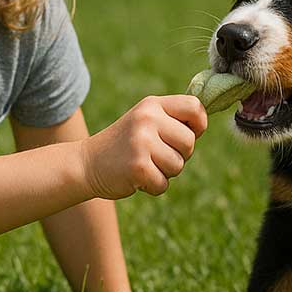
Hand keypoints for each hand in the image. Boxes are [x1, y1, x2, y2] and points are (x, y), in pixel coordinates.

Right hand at [80, 95, 206, 198]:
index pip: (194, 107)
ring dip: (165, 172)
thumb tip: (204, 122)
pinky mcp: (138, 167)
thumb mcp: (145, 121)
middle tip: (157, 155)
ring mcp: (141, 142)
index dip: (199, 124)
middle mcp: (147, 119)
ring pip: (178, 165)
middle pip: (189, 142)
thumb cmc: (125, 144)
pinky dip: (153, 186)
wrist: (87, 163)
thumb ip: (172, 119)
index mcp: (152, 105)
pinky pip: (164, 183)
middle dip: (179, 155)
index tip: (189, 134)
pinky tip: (137, 177)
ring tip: (145, 164)